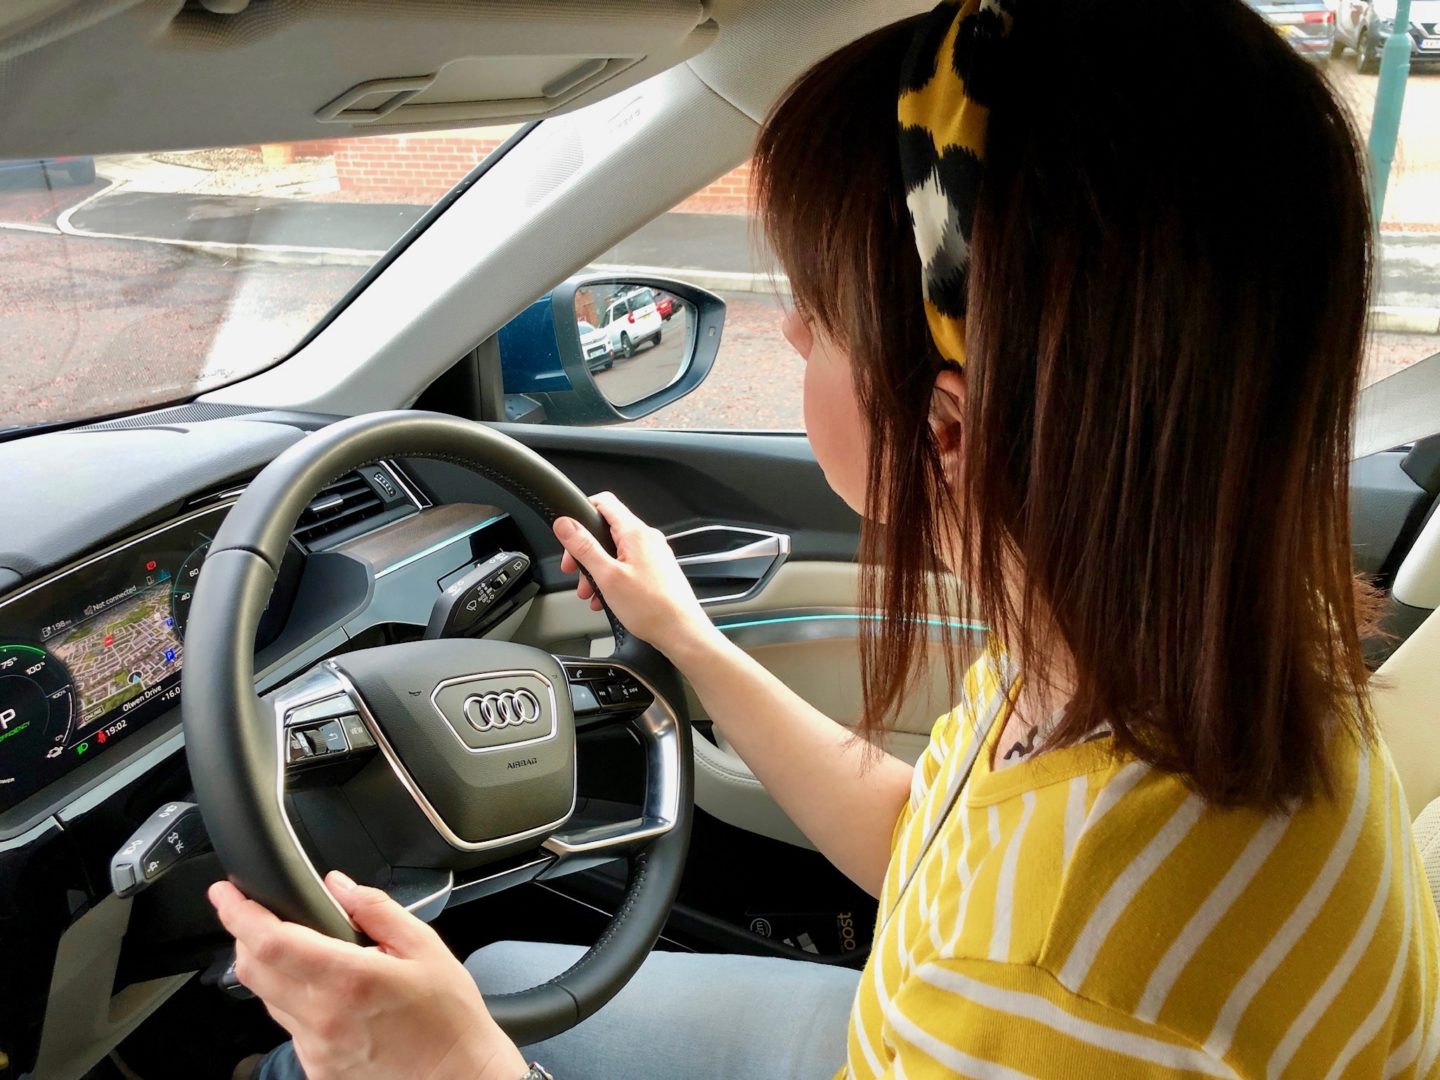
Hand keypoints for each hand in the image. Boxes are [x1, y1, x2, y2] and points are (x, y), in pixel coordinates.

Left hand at [208, 872, 526, 1079]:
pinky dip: (294, 1001)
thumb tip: (338, 886)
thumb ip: (376, 910)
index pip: (270, 942)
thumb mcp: (425, 947)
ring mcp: (315, 1048)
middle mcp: (323, 1018)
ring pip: (267, 998)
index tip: (226, 892)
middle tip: (256, 913)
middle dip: (244, 935)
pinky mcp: (317, 1069)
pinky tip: (327, 994)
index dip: (238, 913)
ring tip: (301, 951)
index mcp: (349, 980)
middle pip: (252, 970)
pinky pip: (289, 1026)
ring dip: (270, 968)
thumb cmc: (449, 1020)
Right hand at [553, 491, 719, 662]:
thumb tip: (565, 524)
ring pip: (616, 552)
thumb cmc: (652, 608)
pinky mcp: (657, 571)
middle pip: (607, 531)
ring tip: (590, 593)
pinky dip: (612, 579)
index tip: (568, 532)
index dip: (582, 512)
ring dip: (597, 570)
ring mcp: (654, 555)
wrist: (681, 632)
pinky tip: (606, 599)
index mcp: (636, 533)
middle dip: (586, 552)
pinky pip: (628, 567)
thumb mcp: (607, 576)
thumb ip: (584, 547)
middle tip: (574, 570)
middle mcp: (648, 539)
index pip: (604, 502)